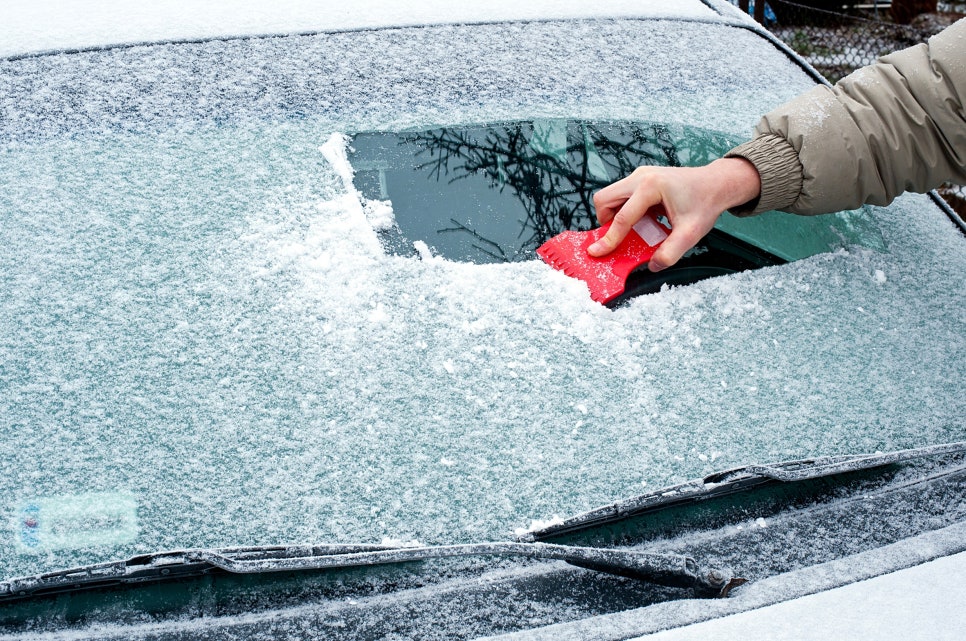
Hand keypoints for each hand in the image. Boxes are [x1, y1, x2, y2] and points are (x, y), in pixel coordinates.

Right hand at [588, 158, 760, 270]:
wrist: (716, 184)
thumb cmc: (705, 202)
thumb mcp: (691, 233)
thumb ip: (671, 252)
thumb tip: (654, 265)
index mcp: (651, 187)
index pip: (621, 217)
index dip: (609, 239)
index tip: (596, 252)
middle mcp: (641, 177)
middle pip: (605, 200)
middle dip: (606, 222)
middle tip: (619, 239)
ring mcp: (640, 175)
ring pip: (610, 196)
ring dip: (614, 217)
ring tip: (635, 230)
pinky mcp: (641, 178)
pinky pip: (621, 196)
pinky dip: (624, 211)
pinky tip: (644, 220)